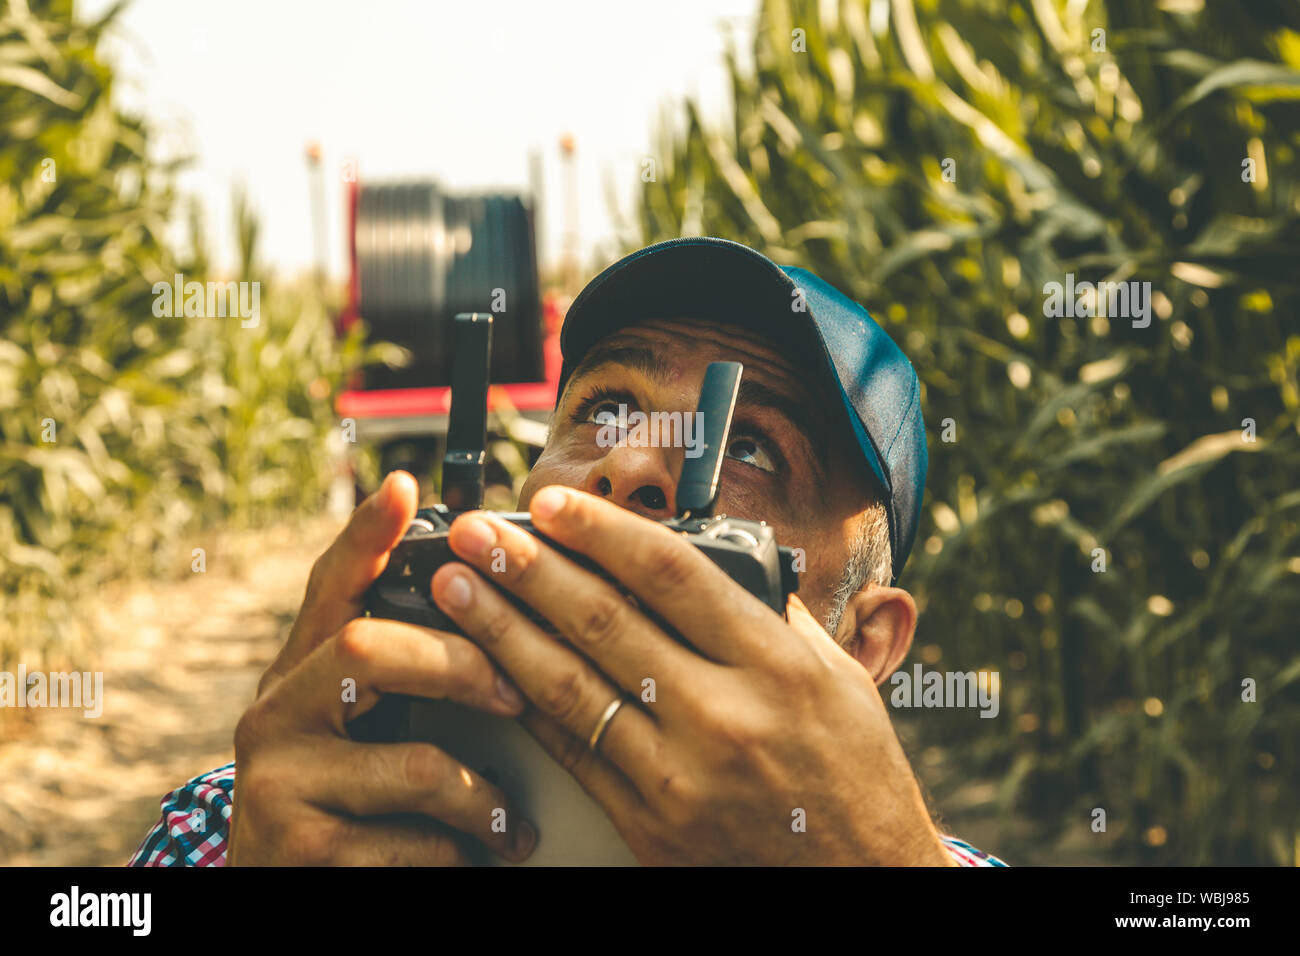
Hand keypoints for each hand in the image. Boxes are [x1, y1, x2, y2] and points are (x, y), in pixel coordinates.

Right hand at [227, 472, 537, 865]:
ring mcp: (278, 783)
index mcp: (297, 675)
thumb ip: (399, 671)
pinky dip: (459, 854)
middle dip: (460, 664)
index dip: (365, 535)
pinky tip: (463, 859)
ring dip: (484, 797)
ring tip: (509, 820)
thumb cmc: (344, 801)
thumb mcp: (356, 730)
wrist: (279, 894)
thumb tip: (488, 600)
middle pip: (370, 648)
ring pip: (420, 764)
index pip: (328, 587)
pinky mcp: (299, 851)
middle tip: (515, 695)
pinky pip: (418, 842)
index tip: (403, 486)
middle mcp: (273, 715)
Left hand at [427, 486, 954, 865]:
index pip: (672, 574)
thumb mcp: (838, 678)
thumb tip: (706, 557)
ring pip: (572, 687)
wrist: (860, 882)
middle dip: (529, 568)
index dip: (602, 530)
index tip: (553, 502)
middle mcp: (726, 717)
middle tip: (477, 532)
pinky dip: (528, 704)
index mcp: (777, 665)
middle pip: (606, 622)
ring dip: (503, 630)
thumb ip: (771, 615)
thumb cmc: (853, 773)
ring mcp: (682, 777)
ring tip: (458, 589)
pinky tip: (492, 667)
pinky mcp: (650, 824)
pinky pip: (574, 752)